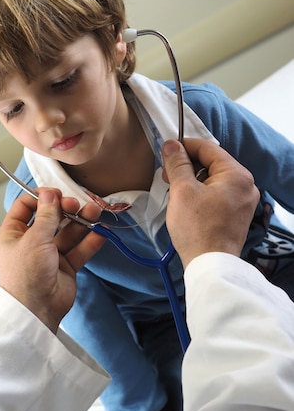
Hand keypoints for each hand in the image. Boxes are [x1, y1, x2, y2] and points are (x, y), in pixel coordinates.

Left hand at [0, 189, 104, 331]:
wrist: (36, 311)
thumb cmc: (26, 275)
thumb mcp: (34, 239)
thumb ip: (46, 216)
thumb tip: (49, 194)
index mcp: (13, 234)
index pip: (25, 207)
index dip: (41, 198)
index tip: (56, 193)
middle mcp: (31, 242)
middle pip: (50, 218)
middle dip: (65, 209)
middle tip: (76, 204)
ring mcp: (49, 254)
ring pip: (68, 232)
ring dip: (81, 221)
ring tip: (94, 212)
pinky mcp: (65, 266)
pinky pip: (79, 249)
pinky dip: (90, 240)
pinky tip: (101, 232)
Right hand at [161, 138, 259, 268]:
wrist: (209, 265)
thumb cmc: (197, 228)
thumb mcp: (182, 190)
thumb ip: (177, 164)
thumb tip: (171, 145)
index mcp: (237, 175)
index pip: (208, 148)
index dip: (184, 147)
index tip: (165, 151)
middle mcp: (245, 186)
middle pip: (211, 163)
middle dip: (186, 165)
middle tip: (166, 174)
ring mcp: (242, 202)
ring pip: (212, 179)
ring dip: (191, 180)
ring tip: (173, 190)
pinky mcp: (236, 215)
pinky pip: (216, 194)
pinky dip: (200, 193)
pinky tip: (185, 202)